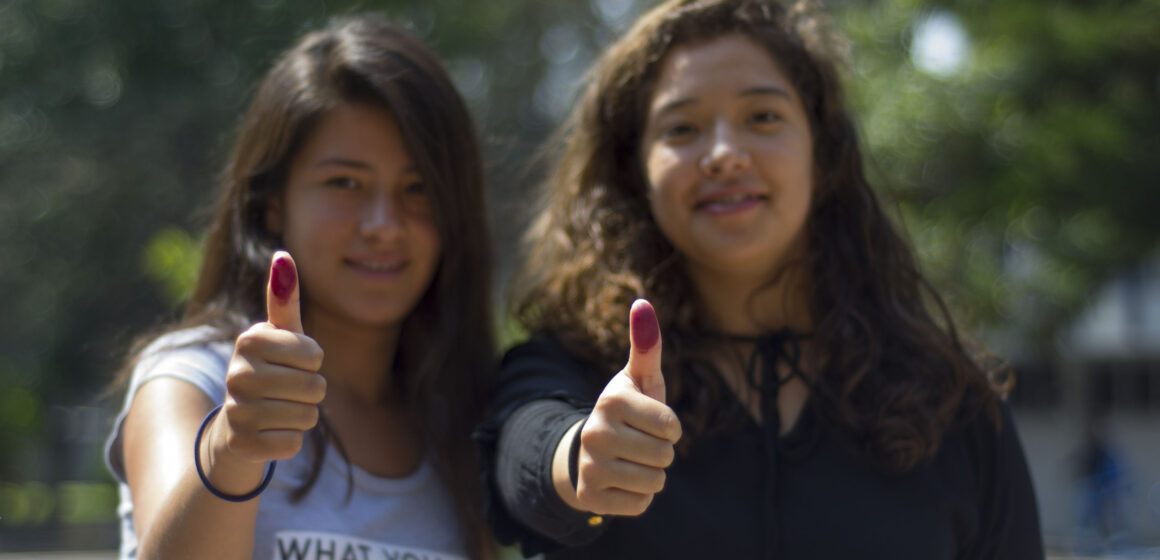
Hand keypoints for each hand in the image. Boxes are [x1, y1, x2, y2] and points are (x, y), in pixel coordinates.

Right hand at [210, 251, 325, 467]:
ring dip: (301, 416)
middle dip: (310, 391)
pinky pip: (293, 444)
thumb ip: (284, 299)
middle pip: (316, 387)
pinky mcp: (242, 446)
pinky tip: (269, 432)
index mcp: (249, 341)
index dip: (311, 361)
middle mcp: (236, 375)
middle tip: (285, 390)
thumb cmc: (269, 370)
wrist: (236, 424)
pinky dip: (289, 440)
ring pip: (307, 417)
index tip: (290, 362)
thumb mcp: (279, 335)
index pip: (315, 355)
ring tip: (278, 410)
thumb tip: (283, 255)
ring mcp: (236, 412)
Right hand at [574, 299, 681, 515]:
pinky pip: (641, 505)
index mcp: (611, 400)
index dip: (669, 427)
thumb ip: (646, 345)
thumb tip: (642, 302)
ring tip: (632, 462)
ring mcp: (589, 466)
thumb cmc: (627, 410)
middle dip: (661, 452)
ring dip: (652, 475)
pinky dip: (638, 497)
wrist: (587, 451)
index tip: (650, 421)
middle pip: (665, 456)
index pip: (672, 426)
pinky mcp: (590, 497)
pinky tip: (621, 481)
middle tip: (639, 444)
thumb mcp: (639, 379)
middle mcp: (595, 432)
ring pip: (655, 482)